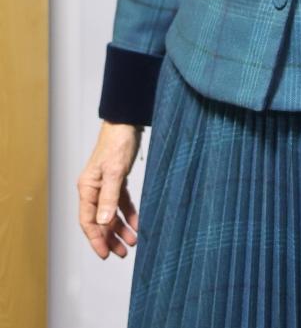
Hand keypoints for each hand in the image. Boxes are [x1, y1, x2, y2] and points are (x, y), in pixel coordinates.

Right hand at [77, 121, 143, 259]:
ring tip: (132, 242)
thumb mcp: (115, 172)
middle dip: (110, 238)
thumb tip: (103, 223)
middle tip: (122, 253)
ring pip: (110, 214)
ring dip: (120, 228)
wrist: (127, 124)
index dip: (96, 239)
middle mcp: (94, 188)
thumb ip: (109, 198)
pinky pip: (120, 202)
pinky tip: (136, 224)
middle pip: (99, 220)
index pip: (88, 220)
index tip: (105, 254)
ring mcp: (105, 185)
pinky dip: (128, 214)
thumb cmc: (117, 144)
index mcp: (87, 188)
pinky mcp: (117, 180)